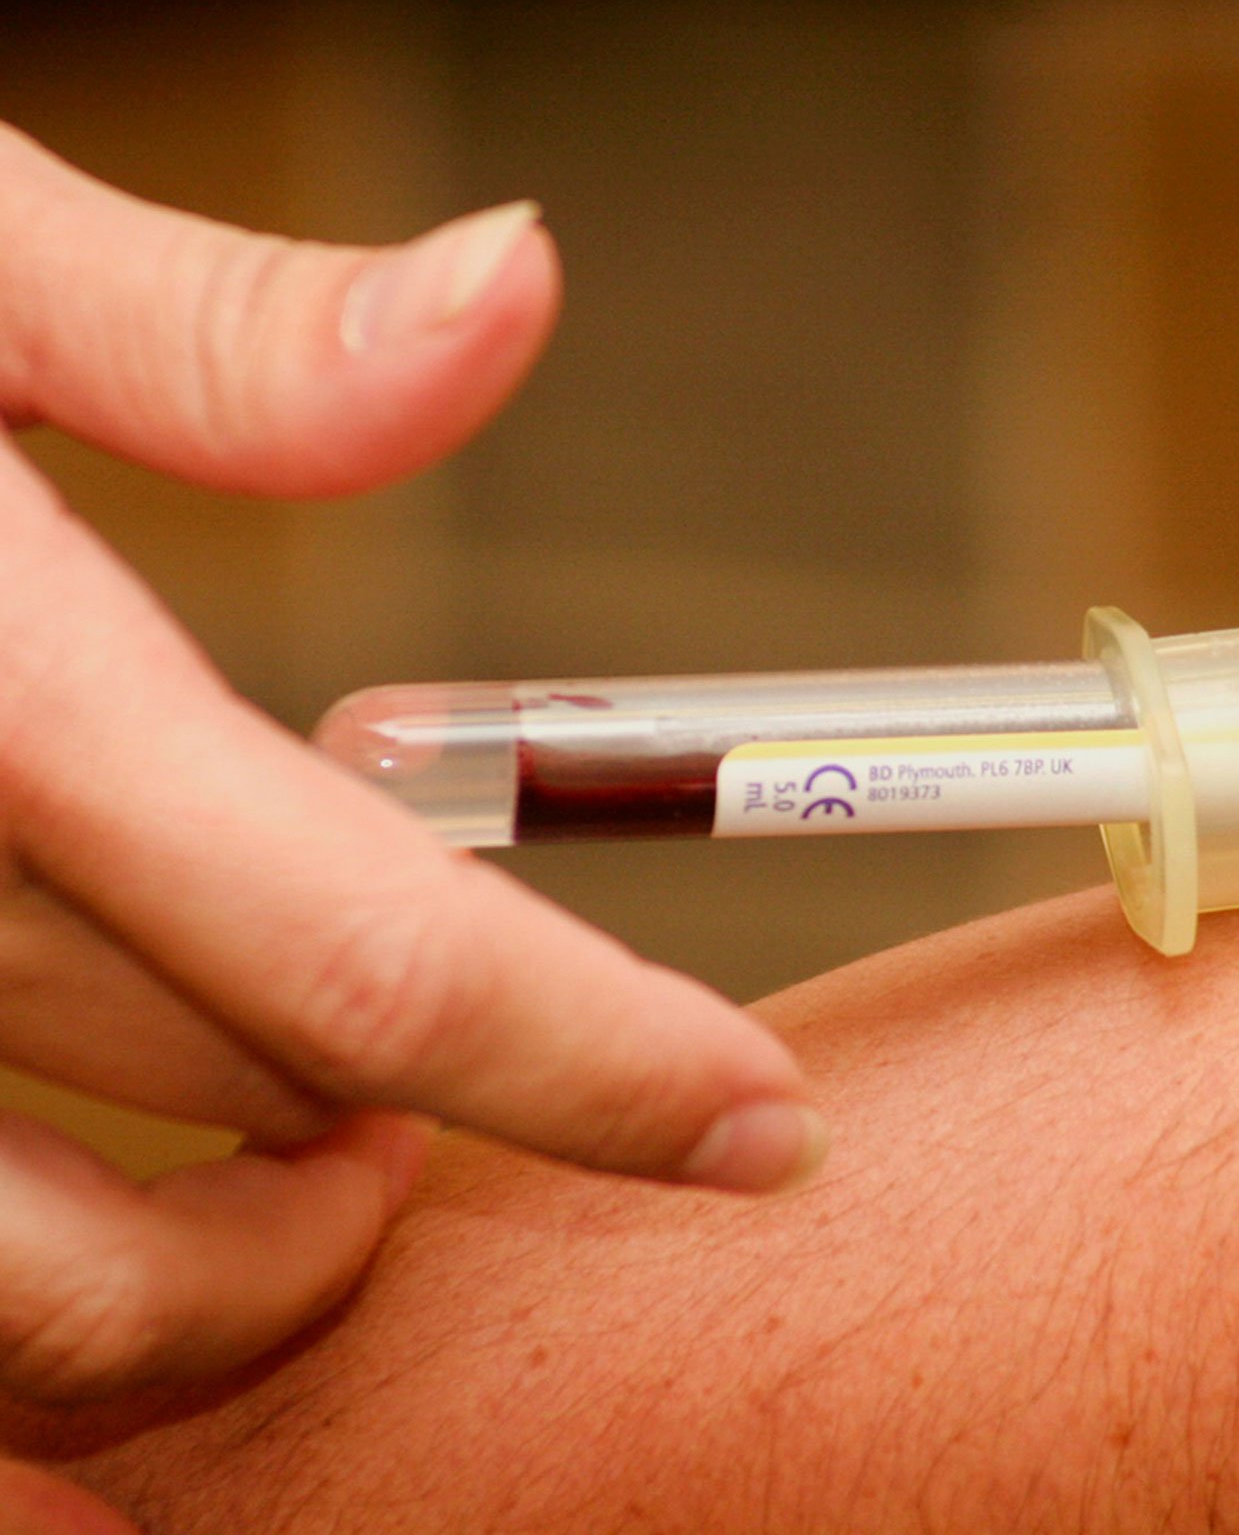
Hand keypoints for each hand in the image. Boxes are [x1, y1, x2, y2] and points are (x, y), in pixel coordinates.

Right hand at [0, 128, 823, 1434]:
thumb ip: (215, 330)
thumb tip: (522, 284)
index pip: (366, 960)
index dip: (609, 1070)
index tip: (765, 1130)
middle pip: (215, 1132)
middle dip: (414, 1141)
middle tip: (487, 1085)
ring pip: (24, 1305)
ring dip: (211, 1298)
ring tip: (316, 1176)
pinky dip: (26, 1354)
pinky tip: (100, 1276)